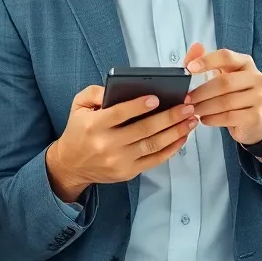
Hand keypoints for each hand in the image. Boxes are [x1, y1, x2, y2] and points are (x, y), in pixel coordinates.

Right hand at [45, 86, 197, 202]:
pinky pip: (155, 159)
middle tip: (187, 106)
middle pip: (144, 129)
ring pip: (153, 144)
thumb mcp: (78, 105)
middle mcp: (107, 144)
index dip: (139, 106)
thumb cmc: (78, 130)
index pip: (120, 113)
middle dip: (169, 117)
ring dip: (176, 132)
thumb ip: (95, 92)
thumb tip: (118, 88)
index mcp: (94, 125)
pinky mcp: (128, 172)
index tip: (157, 98)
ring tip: (190, 120)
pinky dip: (171, 148)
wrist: (71, 164)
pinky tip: (182, 137)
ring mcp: (119, 160)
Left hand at [183, 43, 261, 146]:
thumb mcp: (219, 73)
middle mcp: (255, 77)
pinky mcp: (255, 116)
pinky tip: (204, 118)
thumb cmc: (233, 91)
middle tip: (186, 98)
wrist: (253, 115)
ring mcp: (257, 97)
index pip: (226, 56)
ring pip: (226, 102)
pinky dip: (213, 119)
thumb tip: (196, 47)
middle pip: (225, 82)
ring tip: (192, 109)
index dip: (207, 61)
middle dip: (202, 91)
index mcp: (244, 62)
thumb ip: (203, 60)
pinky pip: (229, 117)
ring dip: (205, 107)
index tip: (190, 68)